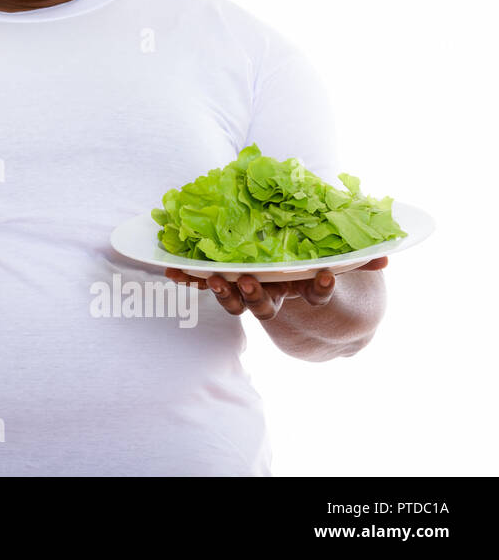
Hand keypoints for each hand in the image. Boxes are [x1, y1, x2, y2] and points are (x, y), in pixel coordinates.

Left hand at [163, 257, 388, 321]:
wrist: (282, 287)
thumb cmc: (312, 267)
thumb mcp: (334, 260)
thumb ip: (358, 260)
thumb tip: (390, 255)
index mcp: (301, 288)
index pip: (314, 293)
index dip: (319, 288)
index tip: (325, 277)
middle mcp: (274, 295)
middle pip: (264, 304)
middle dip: (256, 296)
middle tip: (249, 281)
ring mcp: (246, 293)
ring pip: (234, 301)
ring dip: (222, 292)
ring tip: (214, 280)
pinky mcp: (222, 284)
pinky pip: (204, 283)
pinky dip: (188, 278)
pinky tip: (170, 269)